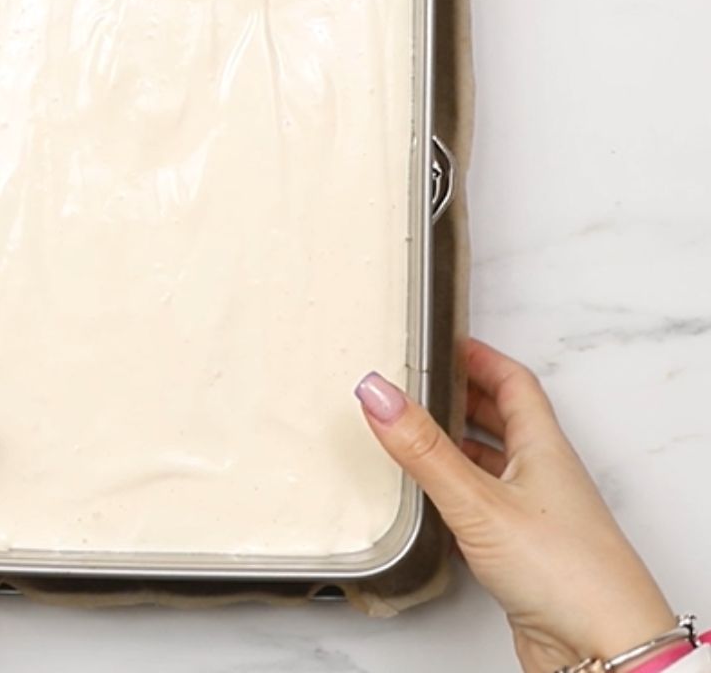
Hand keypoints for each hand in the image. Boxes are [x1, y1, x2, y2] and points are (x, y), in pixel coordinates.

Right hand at [356, 339, 673, 672]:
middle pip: (503, 420)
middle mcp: (542, 476)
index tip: (446, 341)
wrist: (604, 653)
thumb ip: (423, 448)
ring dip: (457, 446)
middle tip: (423, 382)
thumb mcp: (480, 500)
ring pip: (492, 464)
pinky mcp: (522, 554)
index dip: (480, 357)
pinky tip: (433, 501)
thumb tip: (379, 392)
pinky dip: (456, 494)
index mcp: (543, 448)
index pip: (514, 383)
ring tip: (417, 434)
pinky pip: (485, 507)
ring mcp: (535, 516)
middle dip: (463, 397)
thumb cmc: (568, 574)